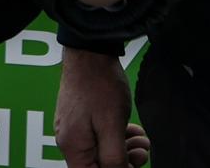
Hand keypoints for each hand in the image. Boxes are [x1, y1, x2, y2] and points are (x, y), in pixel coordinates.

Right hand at [56, 49, 149, 167]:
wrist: (91, 52)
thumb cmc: (99, 85)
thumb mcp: (112, 127)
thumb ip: (114, 159)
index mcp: (73, 147)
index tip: (131, 166)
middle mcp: (69, 141)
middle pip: (96, 166)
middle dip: (122, 163)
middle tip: (141, 153)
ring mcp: (73, 128)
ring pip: (100, 152)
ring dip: (123, 149)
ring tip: (139, 139)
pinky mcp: (79, 118)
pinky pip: (98, 137)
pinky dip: (116, 137)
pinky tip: (130, 129)